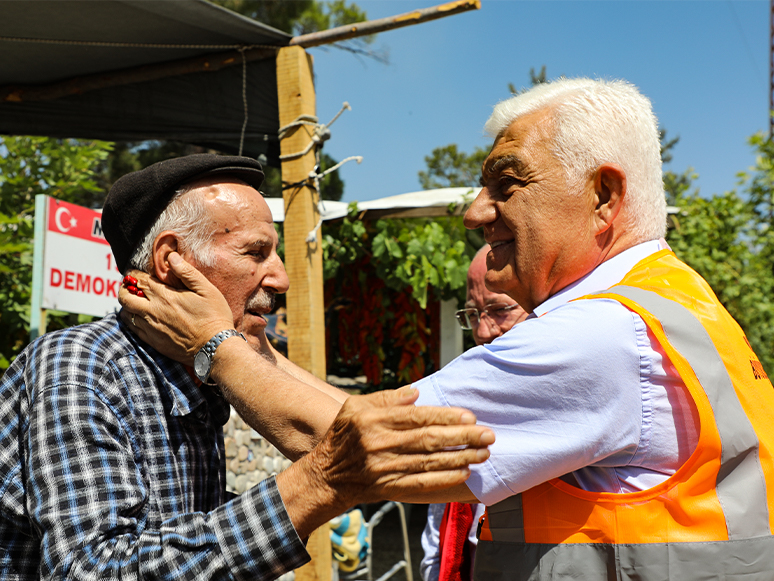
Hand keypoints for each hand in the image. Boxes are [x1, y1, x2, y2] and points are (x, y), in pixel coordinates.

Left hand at [118, 253, 233, 364]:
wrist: (214, 348)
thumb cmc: (214, 317)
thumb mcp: (206, 290)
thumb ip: (187, 272)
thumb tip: (171, 257)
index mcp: (165, 296)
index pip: (139, 281)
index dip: (134, 275)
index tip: (136, 273)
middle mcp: (153, 312)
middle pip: (125, 298)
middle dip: (124, 289)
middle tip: (129, 287)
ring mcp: (151, 328)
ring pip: (126, 314)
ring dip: (127, 306)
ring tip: (135, 302)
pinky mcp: (153, 342)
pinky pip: (133, 329)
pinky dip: (132, 321)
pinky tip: (140, 318)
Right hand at [277, 387, 494, 537]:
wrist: (327, 476)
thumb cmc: (344, 436)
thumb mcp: (355, 407)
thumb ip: (386, 398)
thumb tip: (415, 392)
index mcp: (373, 420)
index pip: (416, 416)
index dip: (445, 416)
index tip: (470, 416)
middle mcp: (379, 444)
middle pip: (428, 440)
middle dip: (462, 437)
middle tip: (488, 435)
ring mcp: (385, 468)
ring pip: (429, 462)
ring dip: (460, 458)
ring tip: (484, 453)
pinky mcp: (389, 487)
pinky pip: (421, 483)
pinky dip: (444, 479)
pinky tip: (464, 473)